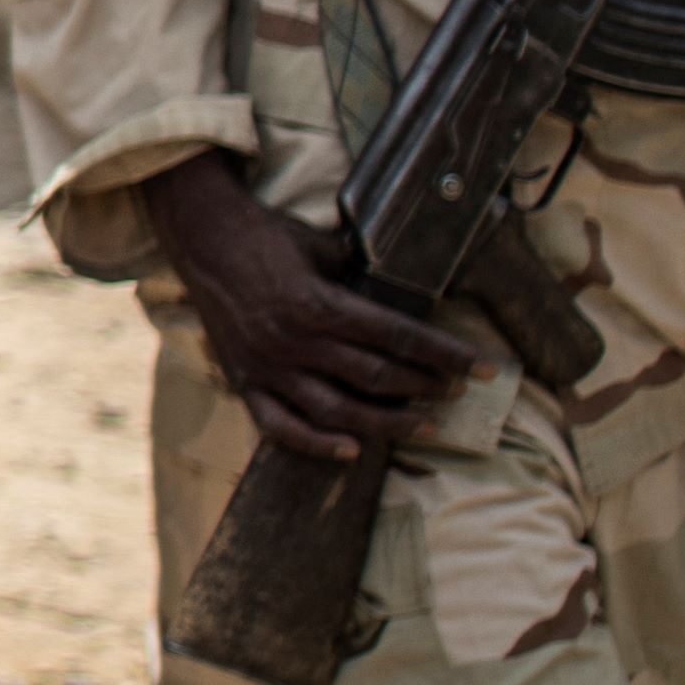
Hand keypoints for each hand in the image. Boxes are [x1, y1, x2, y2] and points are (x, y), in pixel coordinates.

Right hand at [139, 152, 475, 463]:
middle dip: (425, 386)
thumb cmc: (266, 235)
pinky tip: (351, 450)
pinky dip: (315, 443)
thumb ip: (359, 271)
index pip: (399, 336)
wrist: (200, 237)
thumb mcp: (320, 245)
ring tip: (425, 425)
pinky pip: (281, 425)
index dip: (446, 354)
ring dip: (387, 422)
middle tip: (457, 391)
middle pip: (375, 375)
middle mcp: (296, 340)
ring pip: (337, 409)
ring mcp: (269, 365)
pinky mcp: (245, 380)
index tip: (483, 367)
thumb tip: (403, 284)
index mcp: (319, 303)